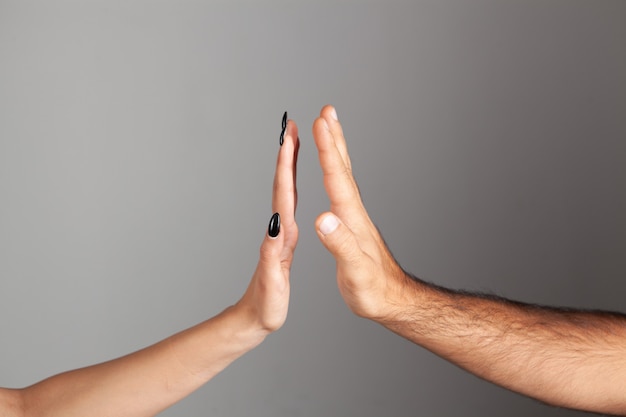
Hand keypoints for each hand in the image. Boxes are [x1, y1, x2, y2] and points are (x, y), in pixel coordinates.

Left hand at [235, 118, 298, 333]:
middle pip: (284, 185)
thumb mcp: (271, 284)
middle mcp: (279, 230)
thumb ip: (271, 257)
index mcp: (280, 236)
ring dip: (289, 165)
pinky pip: (290, 205)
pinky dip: (293, 186)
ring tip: (293, 143)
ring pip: (287, 192)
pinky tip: (296, 181)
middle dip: (287, 154)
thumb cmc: (264, 306)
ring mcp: (281, 234)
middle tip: (291, 127)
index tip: (288, 137)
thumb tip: (276, 227)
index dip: (286, 164)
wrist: (253, 319)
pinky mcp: (284, 241)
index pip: (283, 193)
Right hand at [313, 105, 408, 320]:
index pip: (336, 177)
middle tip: (326, 111)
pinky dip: (336, 170)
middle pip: (342, 167)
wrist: (392, 300)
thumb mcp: (355, 271)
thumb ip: (340, 244)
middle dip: (333, 137)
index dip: (327, 149)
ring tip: (329, 128)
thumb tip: (323, 219)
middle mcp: (354, 211)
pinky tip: (333, 169)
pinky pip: (342, 187)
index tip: (318, 122)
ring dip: (336, 148)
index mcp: (351, 218)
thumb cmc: (373, 289)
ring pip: (344, 174)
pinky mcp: (353, 223)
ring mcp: (355, 216)